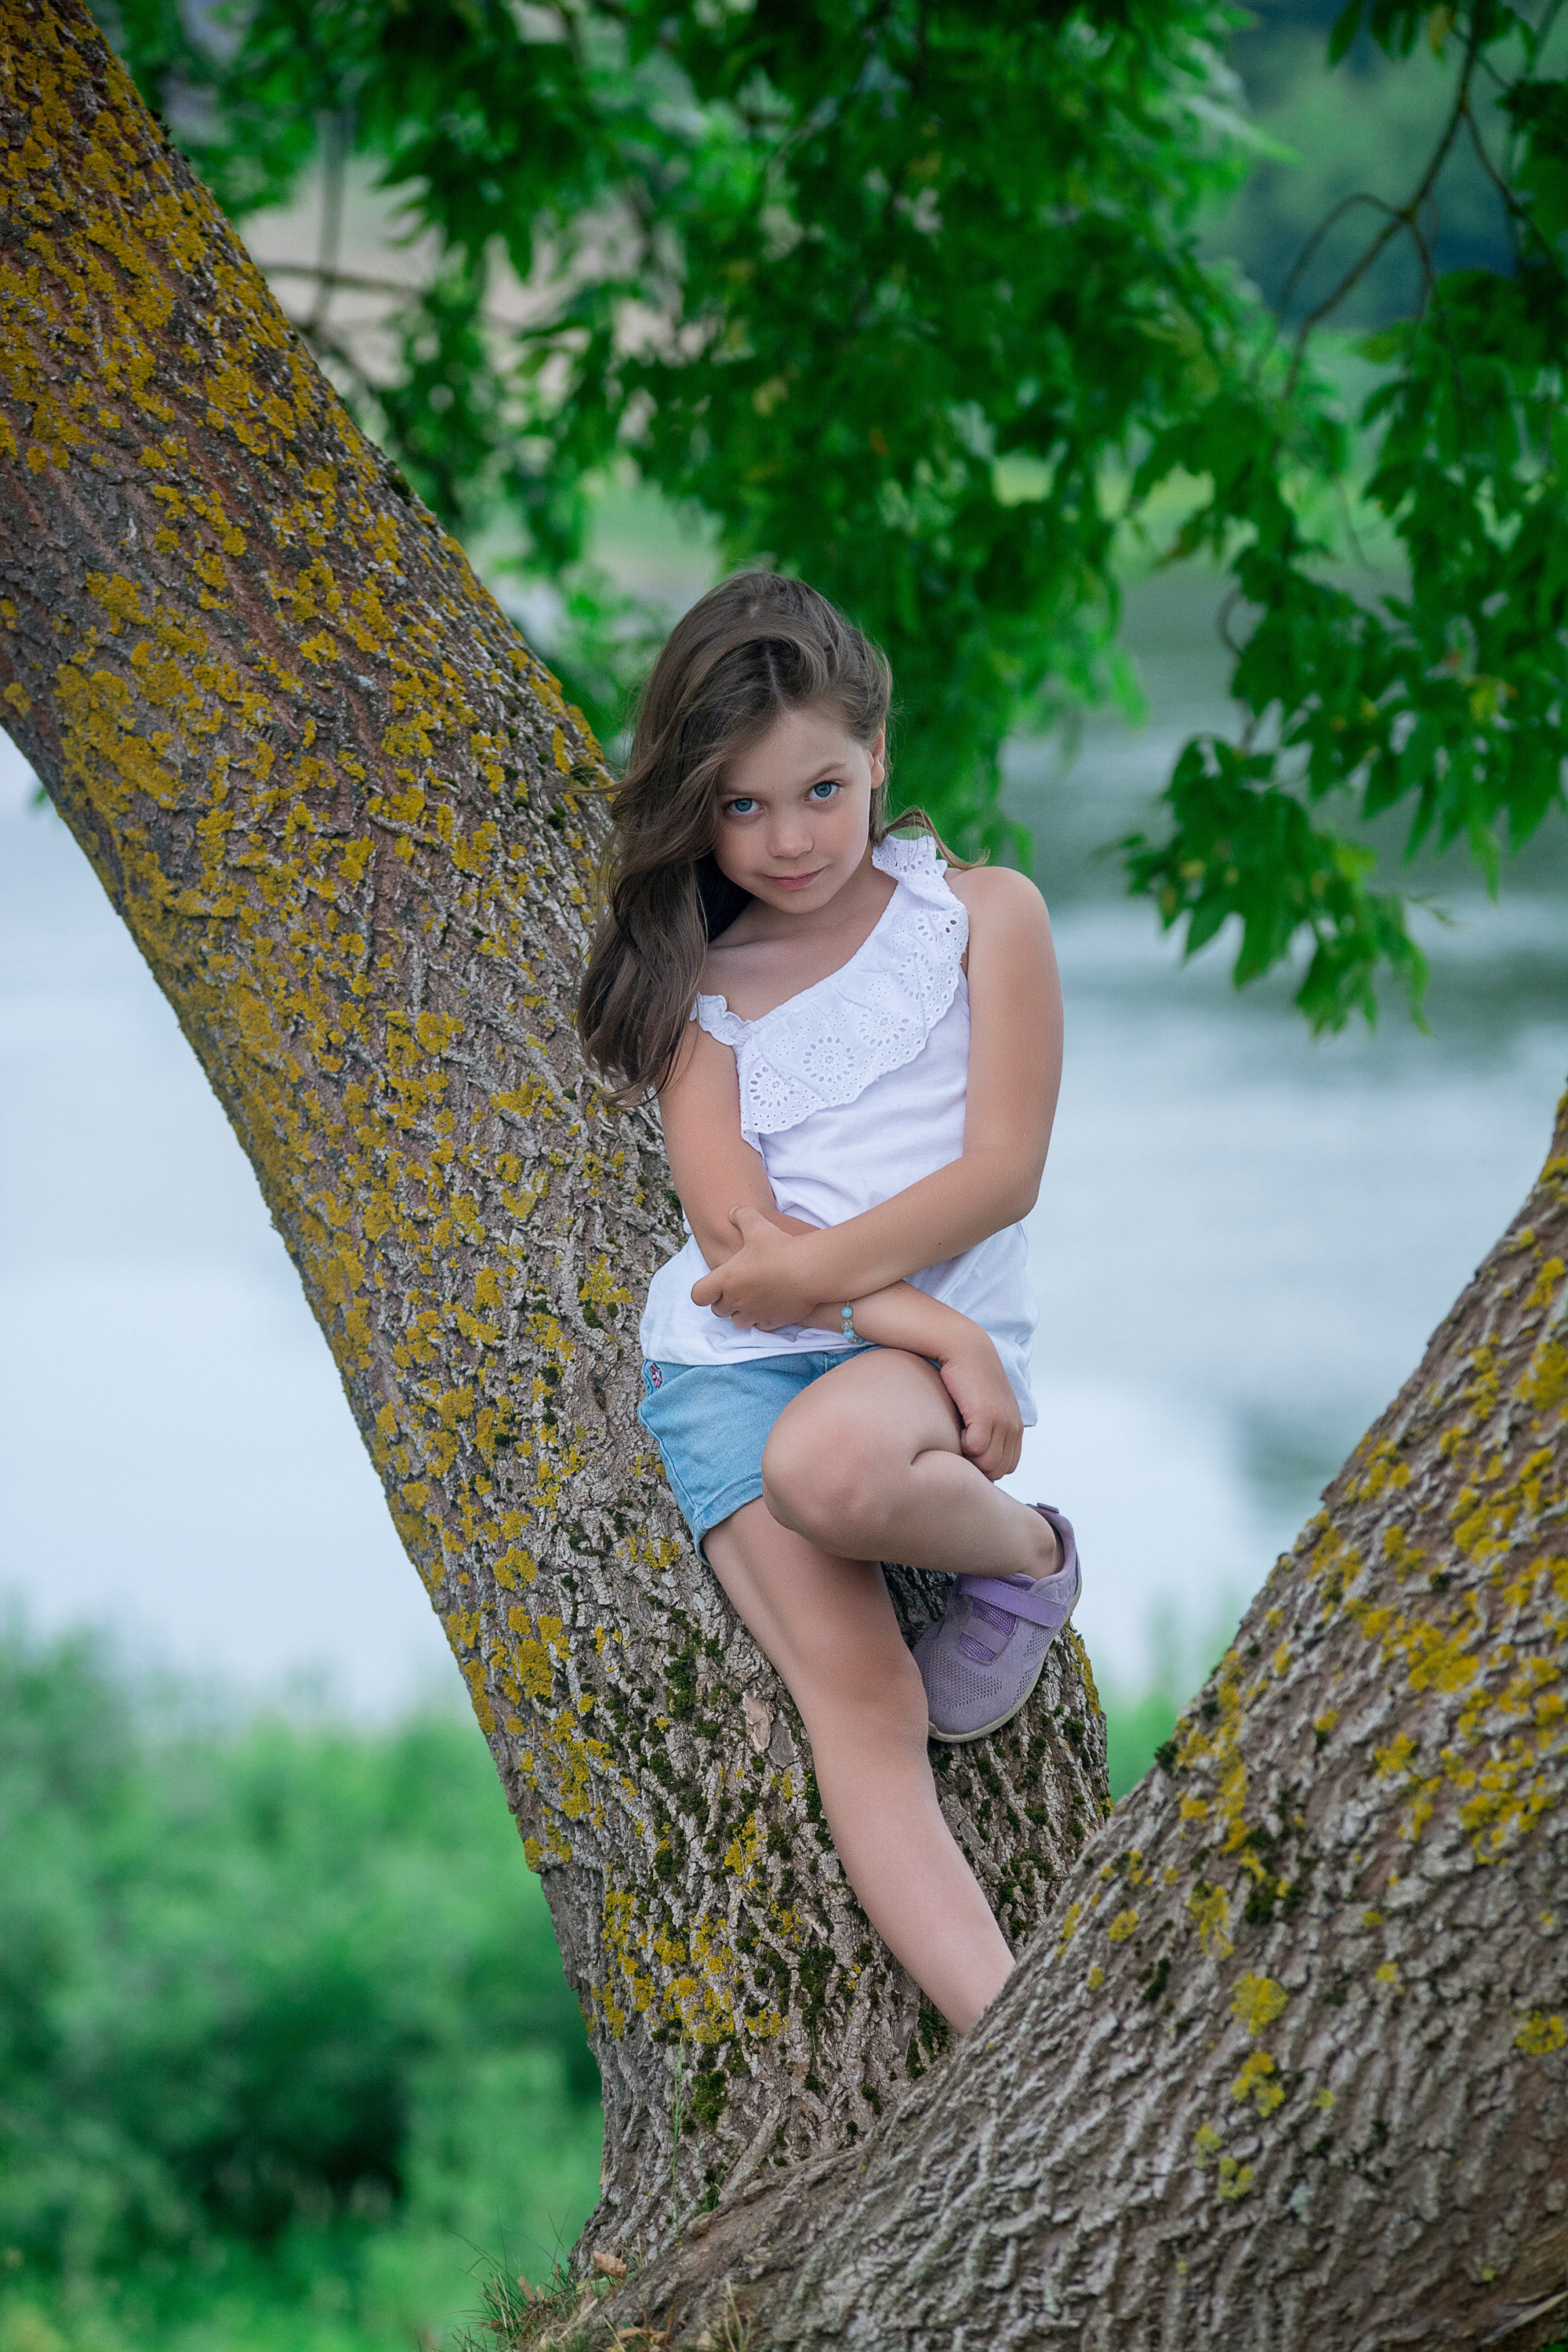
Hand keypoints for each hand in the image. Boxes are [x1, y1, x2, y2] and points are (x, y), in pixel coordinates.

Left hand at [690, 1206, 825, 1330]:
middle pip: (718, 1311)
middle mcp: (736, 1300)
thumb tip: (732, 1212)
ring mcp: (754, 1313)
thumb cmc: (779, 1247)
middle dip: (724, 1302)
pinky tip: (771, 1306)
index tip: (715, 1284)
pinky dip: (763, 1319)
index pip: (699, 1295)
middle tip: (736, 1288)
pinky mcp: (773, 1322)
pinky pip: (761, 1327)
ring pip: (738, 1322)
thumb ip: (742, 1216)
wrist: (807, 1271)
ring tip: (753, 1299)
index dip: (704, 1291)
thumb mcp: (757, 1225)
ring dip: (742, 1313)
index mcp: (726, 1279)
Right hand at [937, 1331, 1022, 1481]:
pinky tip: (956, 1426)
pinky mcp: (988, 1416)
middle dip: (976, 1465)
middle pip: (997, 1469)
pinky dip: (961, 1445)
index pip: (1006, 1466)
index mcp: (1015, 1426)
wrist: (966, 1348)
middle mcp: (1013, 1427)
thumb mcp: (982, 1406)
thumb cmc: (966, 1378)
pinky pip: (975, 1450)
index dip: (984, 1465)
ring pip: (986, 1463)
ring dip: (968, 1456)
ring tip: (958, 1433)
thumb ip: (985, 1429)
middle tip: (960, 1444)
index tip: (968, 1450)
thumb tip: (971, 1454)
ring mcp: (1003, 1422)